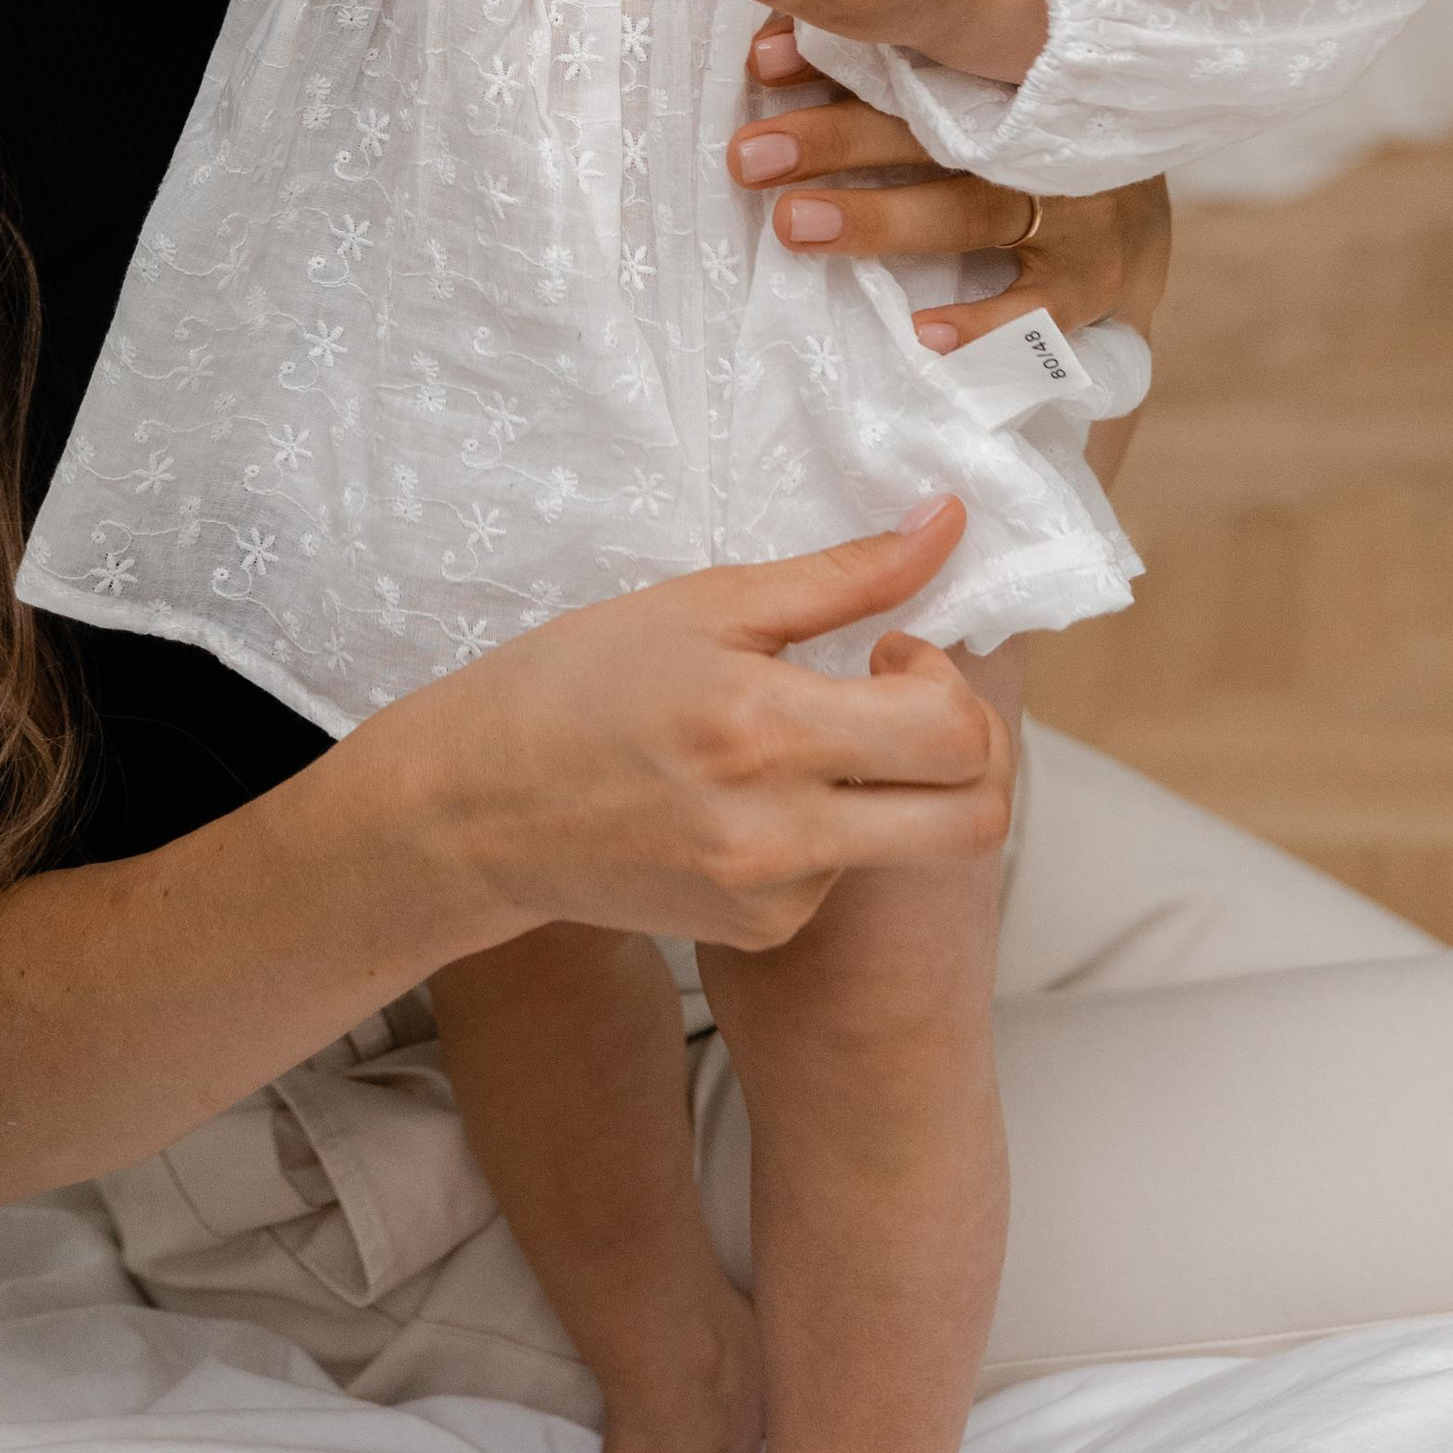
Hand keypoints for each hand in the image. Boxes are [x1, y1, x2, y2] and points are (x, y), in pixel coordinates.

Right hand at [411, 496, 1015, 957]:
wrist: (477, 807)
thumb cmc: (579, 680)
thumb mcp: (705, 603)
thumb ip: (844, 574)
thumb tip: (951, 519)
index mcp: (765, 729)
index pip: (952, 732)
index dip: (949, 681)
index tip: (893, 652)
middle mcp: (779, 832)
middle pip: (975, 820)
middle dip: (971, 753)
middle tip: (904, 704)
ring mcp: (772, 897)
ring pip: (909, 846)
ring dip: (888, 790)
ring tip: (798, 744)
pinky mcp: (759, 933)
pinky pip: (841, 879)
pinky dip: (825, 831)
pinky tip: (749, 796)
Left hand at [726, 12, 1170, 362]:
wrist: (1141, 214)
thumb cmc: (1024, 143)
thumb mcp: (966, 98)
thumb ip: (870, 72)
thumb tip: (764, 53)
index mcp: (1002, 81)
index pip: (910, 62)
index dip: (833, 62)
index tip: (758, 66)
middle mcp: (1037, 136)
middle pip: (927, 131)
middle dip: (833, 138)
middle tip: (748, 156)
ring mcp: (1073, 208)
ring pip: (970, 209)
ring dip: (881, 218)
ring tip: (795, 225)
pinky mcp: (1095, 281)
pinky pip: (1038, 308)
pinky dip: (985, 323)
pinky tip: (925, 331)